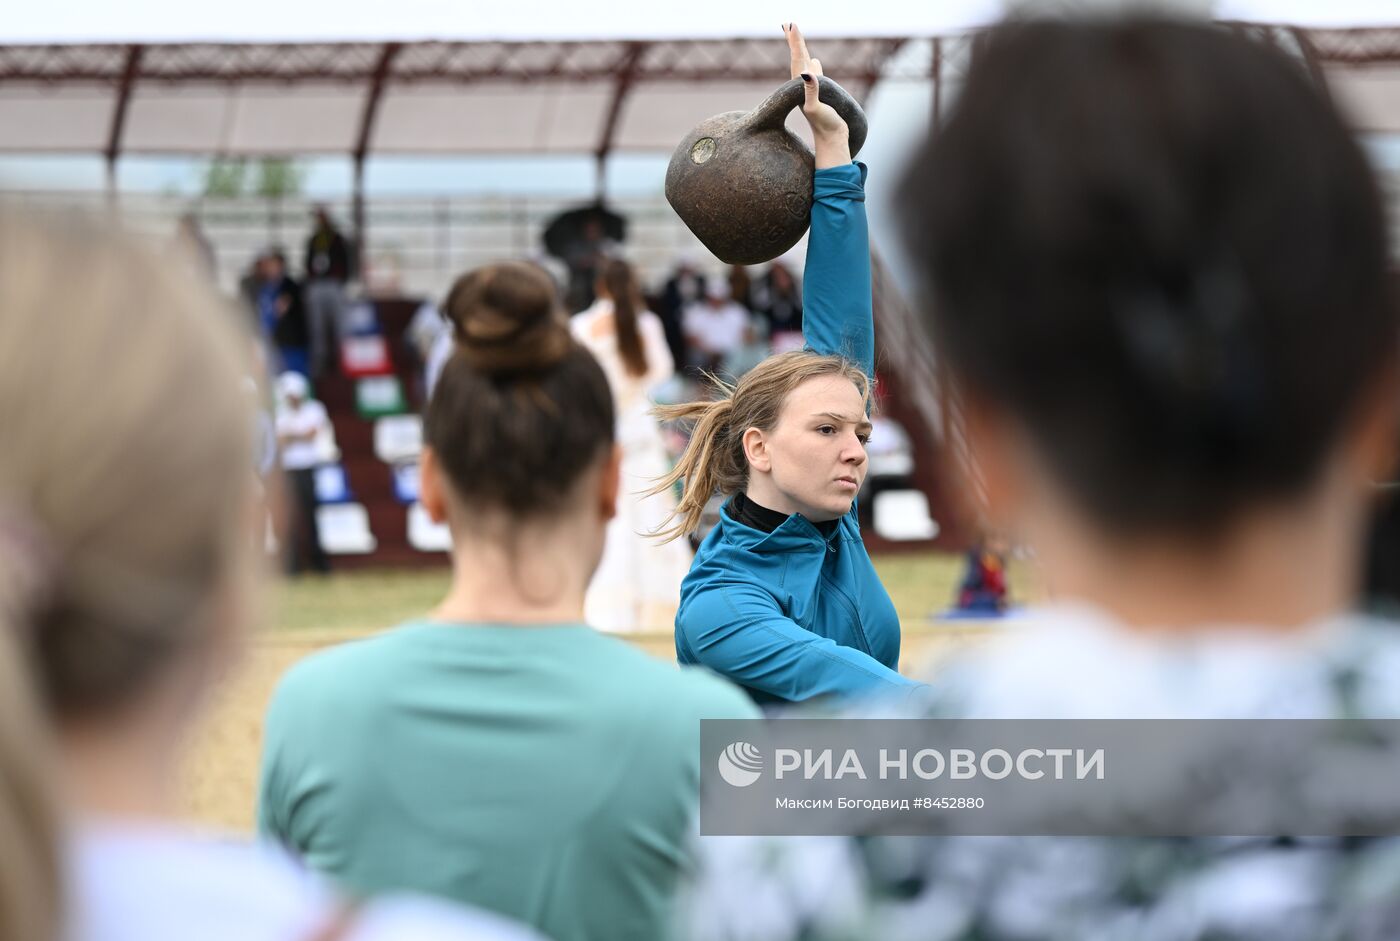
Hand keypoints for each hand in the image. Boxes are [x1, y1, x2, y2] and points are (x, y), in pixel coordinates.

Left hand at [785, 23, 850, 168]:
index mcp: (801, 87)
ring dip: (801, 51)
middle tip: (789, 24)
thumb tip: (806, 73)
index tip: (791, 25)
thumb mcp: (817, 109)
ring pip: (804, 66)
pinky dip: (813, 66)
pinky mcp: (820, 96)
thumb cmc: (826, 127)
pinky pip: (814, 76)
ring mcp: (811, 91)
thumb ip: (811, 91)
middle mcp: (803, 87)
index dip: (795, 43)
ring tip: (797, 38)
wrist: (832, 142)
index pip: (797, 60)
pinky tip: (814, 62)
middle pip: (798, 59)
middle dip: (795, 42)